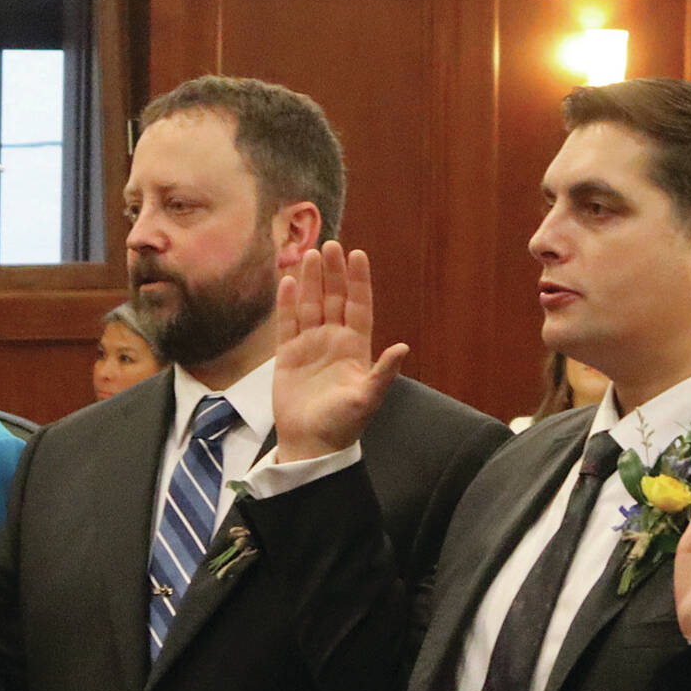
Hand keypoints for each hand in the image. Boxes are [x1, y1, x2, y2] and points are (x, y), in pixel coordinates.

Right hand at [271, 240, 408, 462]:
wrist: (311, 445)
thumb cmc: (343, 425)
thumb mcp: (367, 399)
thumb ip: (383, 373)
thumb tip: (403, 347)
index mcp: (355, 348)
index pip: (358, 306)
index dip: (358, 281)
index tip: (358, 255)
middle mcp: (333, 342)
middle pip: (334, 299)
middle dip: (333, 273)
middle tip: (330, 245)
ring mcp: (310, 346)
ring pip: (310, 306)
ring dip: (311, 281)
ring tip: (309, 255)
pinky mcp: (288, 356)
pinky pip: (287, 323)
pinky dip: (287, 303)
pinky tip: (289, 283)